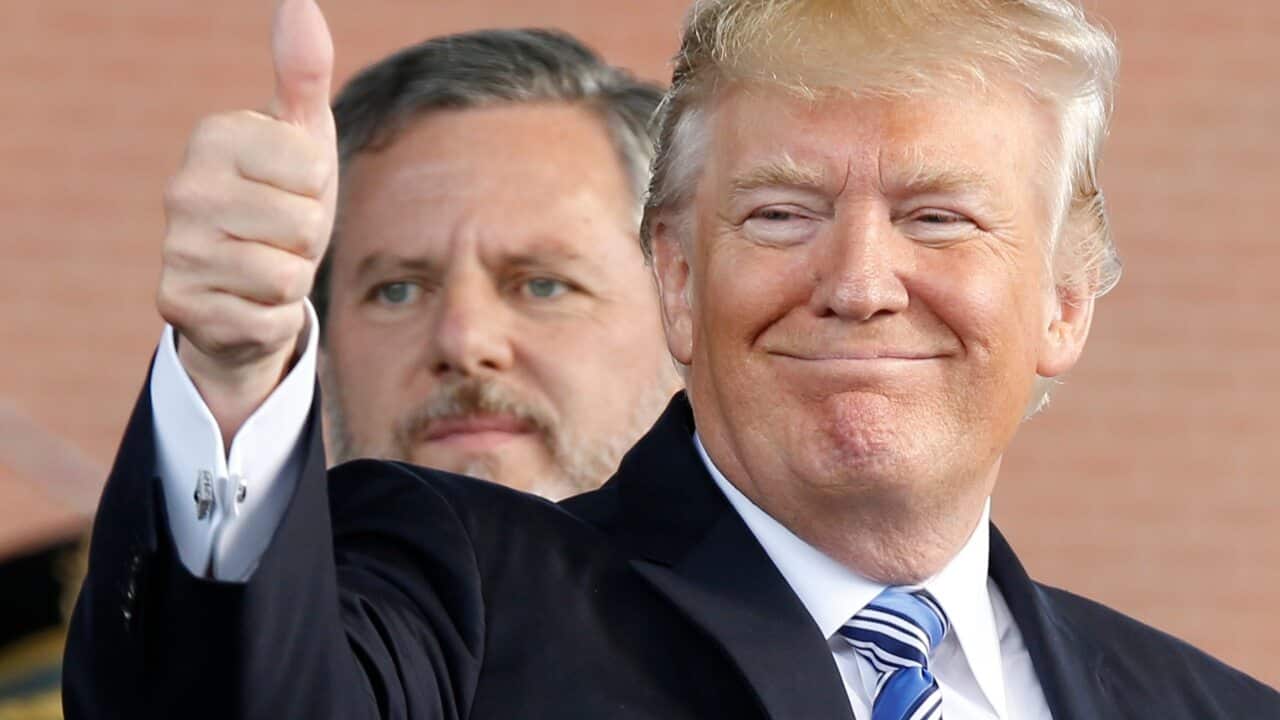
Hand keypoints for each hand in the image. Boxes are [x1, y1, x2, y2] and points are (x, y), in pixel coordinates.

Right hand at [157, 0, 336, 444]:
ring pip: (286, 274)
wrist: (250, 286)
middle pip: (303, 224)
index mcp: (213, 137)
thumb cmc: (283, 198)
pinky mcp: (179, 306)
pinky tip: (248, 301)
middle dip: (307, 239)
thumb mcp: (303, 137)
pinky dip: (274, 316)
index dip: (317, 188)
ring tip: (266, 265)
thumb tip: (299, 2)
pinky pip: (269, 317)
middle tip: (280, 235)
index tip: (291, 189)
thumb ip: (303, 73)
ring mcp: (176, 250)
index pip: (313, 169)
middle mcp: (181, 190)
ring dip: (292, 279)